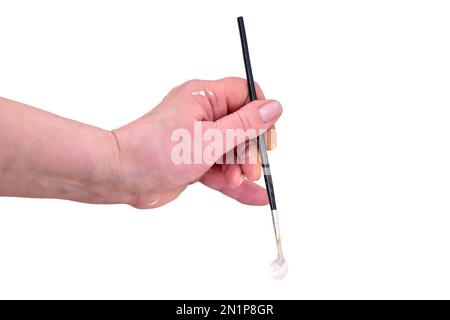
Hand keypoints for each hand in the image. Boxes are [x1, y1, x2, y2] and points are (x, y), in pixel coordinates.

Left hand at [112, 77, 281, 207]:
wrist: (121, 177)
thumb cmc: (156, 152)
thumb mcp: (210, 139)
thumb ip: (245, 125)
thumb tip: (274, 107)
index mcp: (204, 97)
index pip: (246, 94)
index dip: (261, 115)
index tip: (267, 138)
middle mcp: (202, 114)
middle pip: (242, 127)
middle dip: (250, 150)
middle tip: (250, 169)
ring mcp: (198, 139)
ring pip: (232, 151)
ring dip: (240, 169)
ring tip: (237, 182)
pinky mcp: (194, 161)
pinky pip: (221, 169)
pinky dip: (234, 183)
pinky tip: (254, 195)